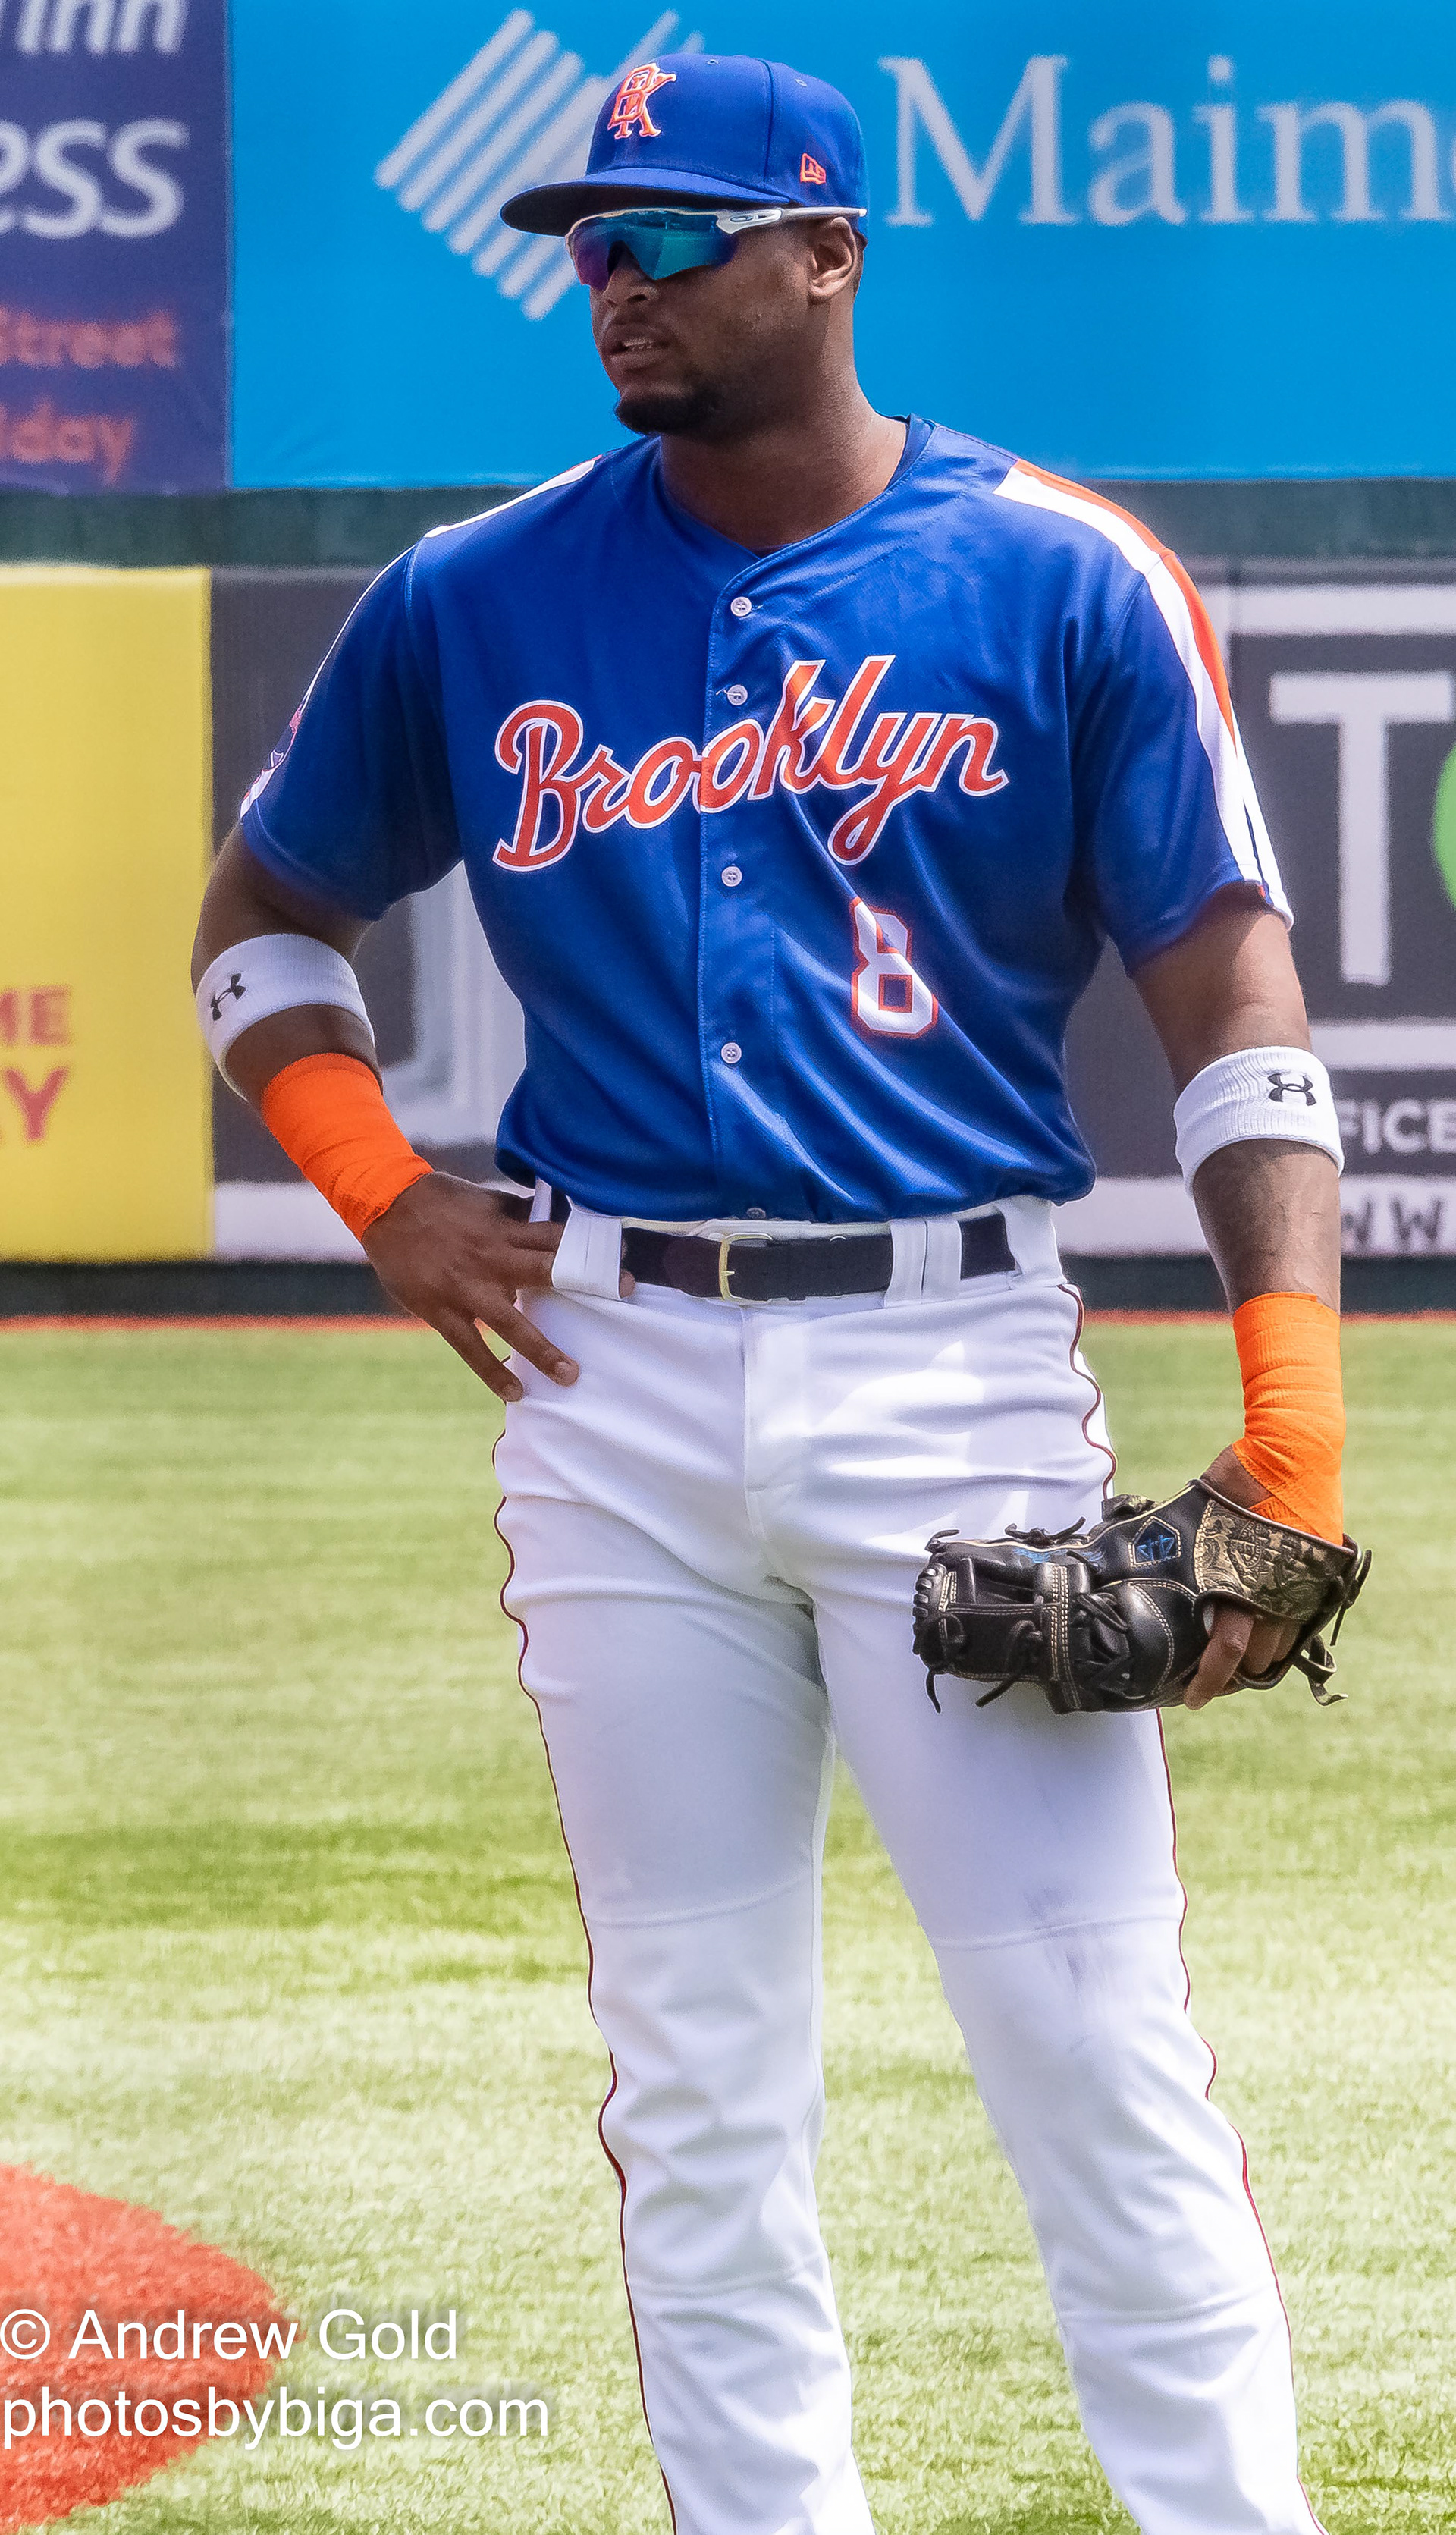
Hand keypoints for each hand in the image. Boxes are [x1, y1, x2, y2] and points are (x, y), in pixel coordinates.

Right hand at [361, 1176, 628, 1402]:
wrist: (385, 1205)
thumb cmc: (439, 1201)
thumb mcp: (484, 1201)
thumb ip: (516, 1217)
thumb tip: (550, 1222)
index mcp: (504, 1229)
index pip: (556, 1236)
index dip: (590, 1244)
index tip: (621, 1253)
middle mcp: (492, 1258)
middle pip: (547, 1271)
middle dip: (587, 1281)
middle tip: (625, 1292)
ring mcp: (467, 1287)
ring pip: (511, 1322)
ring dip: (542, 1349)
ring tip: (570, 1375)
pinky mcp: (441, 1310)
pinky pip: (470, 1347)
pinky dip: (492, 1371)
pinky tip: (515, 1392)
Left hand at [1183, 1444, 1297, 1709]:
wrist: (1291, 1451)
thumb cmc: (1236, 1481)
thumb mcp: (1198, 1521)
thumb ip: (1181, 1558)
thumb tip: (1134, 1572)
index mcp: (1238, 1583)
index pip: (1225, 1653)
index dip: (1207, 1683)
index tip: (1192, 1700)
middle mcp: (1275, 1595)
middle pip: (1257, 1662)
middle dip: (1234, 1676)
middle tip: (1210, 1677)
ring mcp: (1302, 1589)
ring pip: (1283, 1647)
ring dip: (1260, 1656)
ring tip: (1236, 1658)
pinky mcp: (1319, 1578)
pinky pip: (1300, 1620)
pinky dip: (1281, 1630)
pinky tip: (1262, 1627)